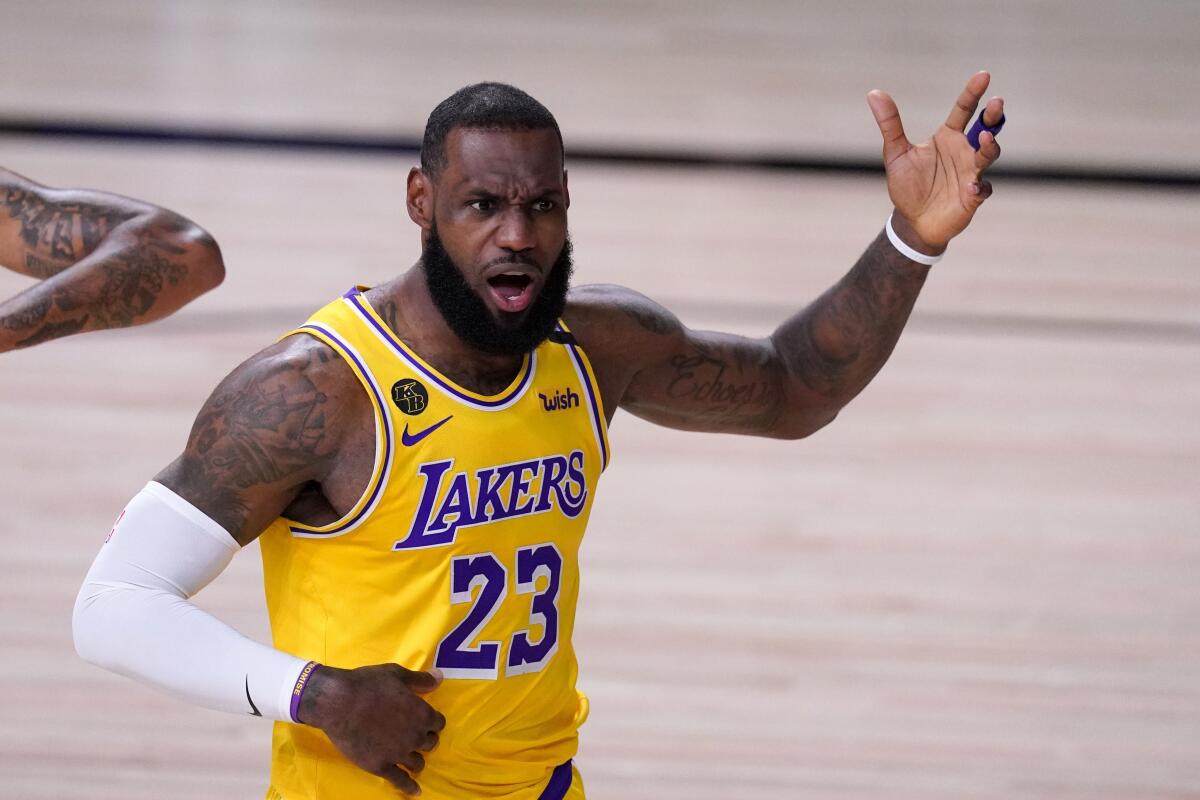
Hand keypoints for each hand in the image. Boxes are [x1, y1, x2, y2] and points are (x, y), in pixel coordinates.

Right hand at [299, 663, 446, 795]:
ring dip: (417, 760)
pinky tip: (415, 792)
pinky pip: (400, 781)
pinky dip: (409, 787)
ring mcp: (398, 753)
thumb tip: (440, 677)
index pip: (438, 723)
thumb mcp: (397, 674)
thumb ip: (420, 680)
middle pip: (430, 743)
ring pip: (418, 763)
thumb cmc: (368, 684)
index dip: (431, 721)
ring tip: (411, 759)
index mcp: (422, 714)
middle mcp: (415, 736)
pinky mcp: (381, 766)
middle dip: (424, 739)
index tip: (424, 721)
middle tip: (414, 736)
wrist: (338, 702)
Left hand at [867, 70, 1004, 252]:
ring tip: (983, 140)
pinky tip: (972, 187)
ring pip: (988, 155)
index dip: (973, 93)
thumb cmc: (907, 185)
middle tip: (996, 102)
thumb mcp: (896, 153)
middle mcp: (964, 152)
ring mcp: (971, 173)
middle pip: (985, 128)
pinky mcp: (973, 196)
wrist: (912, 221)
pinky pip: (983, 189)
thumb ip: (890, 124)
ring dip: (989, 147)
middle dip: (992, 116)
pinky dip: (980, 187)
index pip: (964, 110)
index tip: (983, 75)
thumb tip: (874, 93)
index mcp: (948, 137)